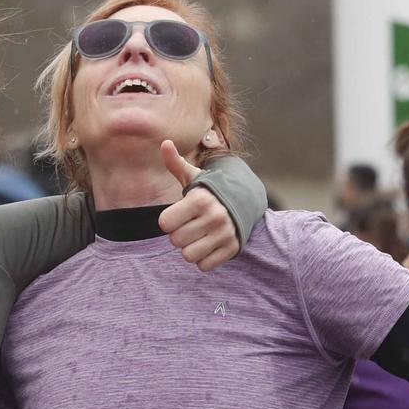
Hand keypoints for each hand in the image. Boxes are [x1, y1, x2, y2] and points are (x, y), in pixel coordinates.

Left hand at [155, 140, 238, 270]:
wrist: (245, 202)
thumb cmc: (210, 191)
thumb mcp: (194, 176)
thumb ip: (175, 163)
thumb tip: (164, 143)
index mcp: (200, 199)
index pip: (164, 223)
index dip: (168, 221)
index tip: (178, 215)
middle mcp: (214, 216)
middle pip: (175, 241)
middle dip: (179, 234)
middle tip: (190, 225)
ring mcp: (225, 234)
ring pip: (188, 256)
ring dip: (190, 248)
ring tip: (198, 236)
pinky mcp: (232, 249)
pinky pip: (204, 266)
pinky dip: (203, 259)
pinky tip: (208, 245)